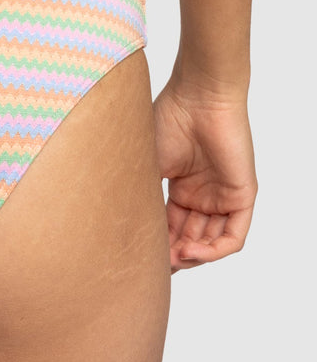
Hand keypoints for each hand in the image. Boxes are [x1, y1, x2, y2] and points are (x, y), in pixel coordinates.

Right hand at [153, 79, 257, 272]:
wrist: (197, 97)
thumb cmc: (167, 121)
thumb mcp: (147, 167)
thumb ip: (141, 199)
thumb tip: (119, 230)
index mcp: (182, 188)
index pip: (171, 228)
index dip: (157, 245)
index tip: (138, 255)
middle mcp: (203, 195)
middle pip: (190, 239)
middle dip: (173, 256)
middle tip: (155, 264)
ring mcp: (223, 196)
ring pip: (211, 243)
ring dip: (192, 257)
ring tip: (172, 259)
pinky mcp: (243, 196)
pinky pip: (233, 237)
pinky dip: (213, 251)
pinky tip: (191, 251)